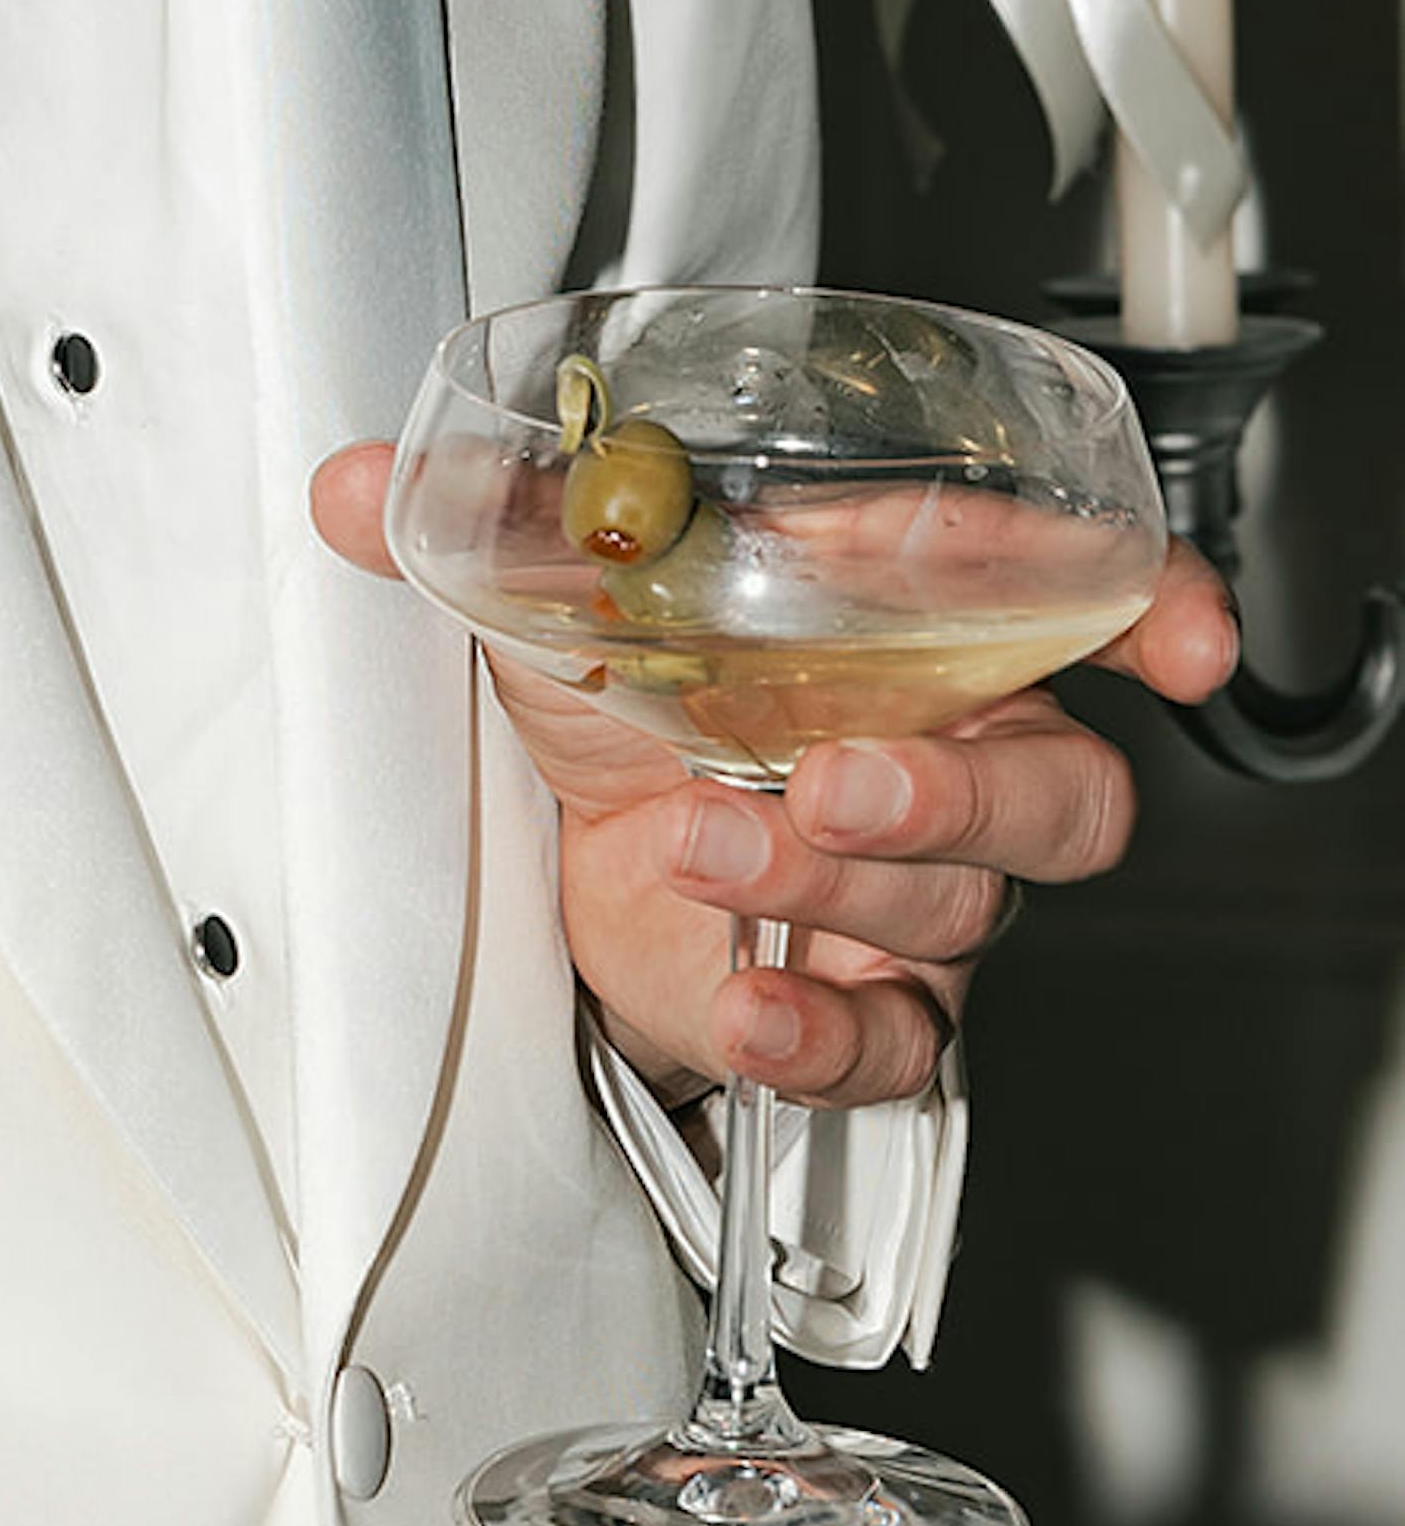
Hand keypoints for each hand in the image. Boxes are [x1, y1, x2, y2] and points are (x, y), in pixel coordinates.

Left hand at [311, 437, 1236, 1104]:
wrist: (558, 857)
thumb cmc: (605, 697)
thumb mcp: (552, 591)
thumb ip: (480, 521)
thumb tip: (354, 481)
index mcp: (902, 623)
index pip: (1072, 599)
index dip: (1145, 608)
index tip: (1171, 633)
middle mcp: (944, 752)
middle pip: (1055, 788)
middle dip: (960, 793)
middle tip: (839, 781)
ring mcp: (914, 888)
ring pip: (958, 906)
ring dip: (827, 886)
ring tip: (704, 850)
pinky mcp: (865, 1002)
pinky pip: (901, 1044)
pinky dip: (824, 1036)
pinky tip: (750, 1007)